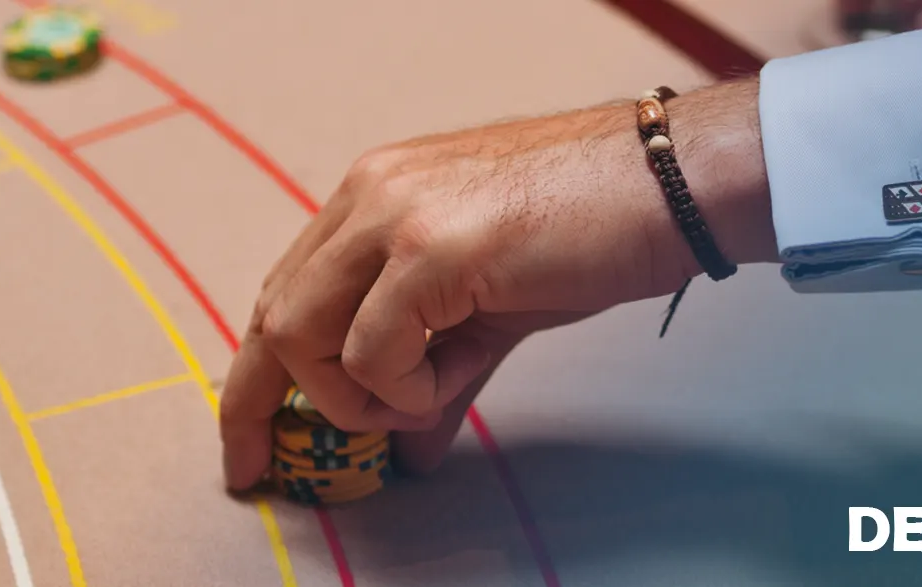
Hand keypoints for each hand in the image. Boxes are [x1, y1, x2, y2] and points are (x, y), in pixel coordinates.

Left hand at [218, 80, 776, 489]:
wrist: (673, 184)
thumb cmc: (598, 230)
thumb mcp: (494, 312)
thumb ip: (439, 375)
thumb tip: (410, 449)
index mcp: (376, 194)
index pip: (285, 290)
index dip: (256, 377)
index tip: (248, 446)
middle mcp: (370, 193)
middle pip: (274, 316)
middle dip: (265, 404)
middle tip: (274, 466)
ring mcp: (395, 215)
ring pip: (304, 335)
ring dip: (354, 398)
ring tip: (422, 398)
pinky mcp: (430, 248)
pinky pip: (370, 352)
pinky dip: (402, 390)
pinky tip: (449, 376)